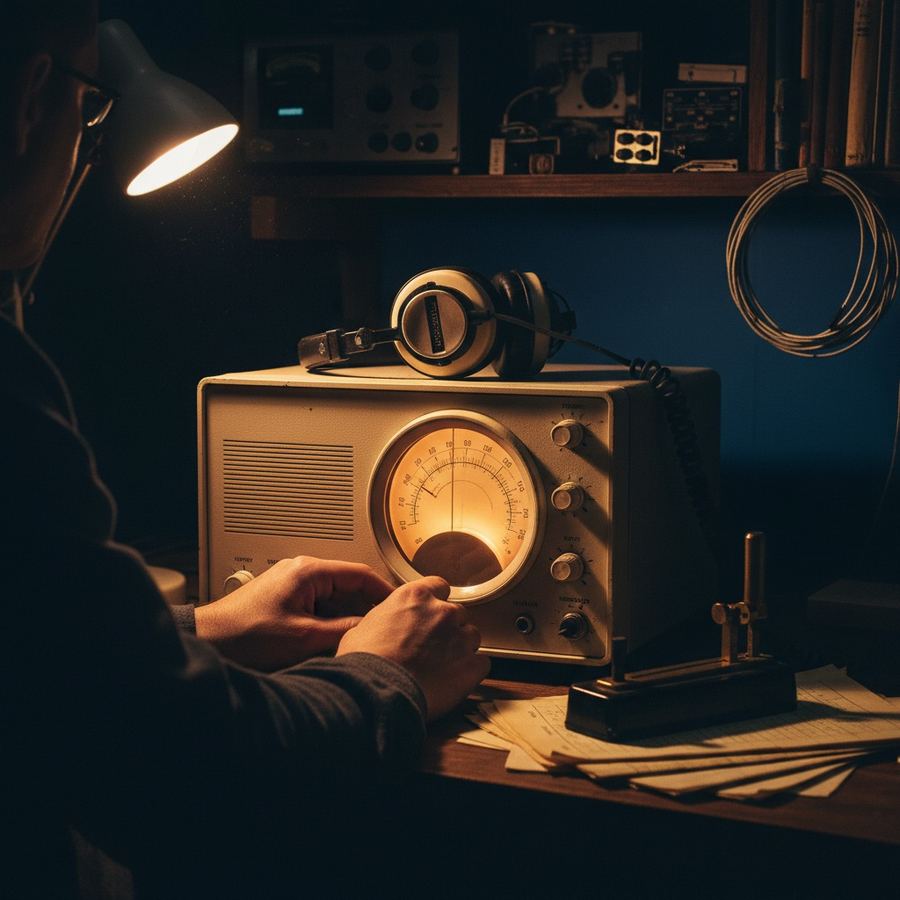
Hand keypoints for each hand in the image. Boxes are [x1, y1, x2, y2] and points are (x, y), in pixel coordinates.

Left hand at [194, 557, 393, 670]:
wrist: (208, 641)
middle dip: (367, 607)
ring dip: (347, 617)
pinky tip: (336, 642)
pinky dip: (330, 622)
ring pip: (334, 599)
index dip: (384, 591)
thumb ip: (343, 629)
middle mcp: (302, 572)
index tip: (399, 606)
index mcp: (309, 571)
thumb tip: (370, 628)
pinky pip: (319, 607)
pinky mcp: (285, 600)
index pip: (360, 573)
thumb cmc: (244, 634)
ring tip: (362, 638)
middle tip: (385, 627)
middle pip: (349, 586)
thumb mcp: (304, 637)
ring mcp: (292, 585)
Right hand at [336, 576, 490, 720]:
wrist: (376, 691)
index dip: (435, 602)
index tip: (431, 614)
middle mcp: (442, 612)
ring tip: (443, 667)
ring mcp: (460, 638)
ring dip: (461, 648)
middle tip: (432, 648)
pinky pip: (482, 664)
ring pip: (472, 636)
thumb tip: (384, 628)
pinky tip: (456, 681)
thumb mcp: (363, 628)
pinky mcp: (471, 665)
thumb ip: (386, 620)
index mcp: (415, 597)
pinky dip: (472, 672)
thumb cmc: (364, 662)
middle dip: (447, 629)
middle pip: (456, 614)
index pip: (439, 586)